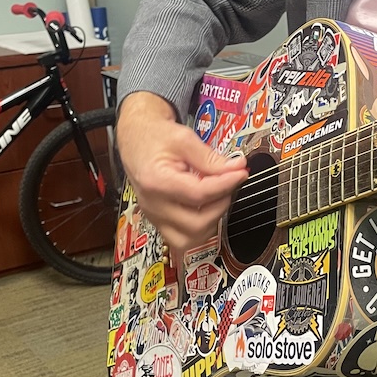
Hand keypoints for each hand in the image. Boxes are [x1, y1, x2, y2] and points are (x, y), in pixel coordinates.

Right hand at [116, 91, 247, 256]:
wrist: (136, 139)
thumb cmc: (155, 137)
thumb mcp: (184, 139)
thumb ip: (210, 158)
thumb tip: (237, 168)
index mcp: (156, 182)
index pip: (199, 194)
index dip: (226, 185)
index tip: (241, 173)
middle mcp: (153, 205)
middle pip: (196, 224)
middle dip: (220, 206)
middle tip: (229, 185)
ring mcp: (154, 217)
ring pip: (190, 239)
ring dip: (211, 221)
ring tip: (217, 196)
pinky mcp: (159, 222)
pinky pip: (182, 239)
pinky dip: (200, 227)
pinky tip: (206, 207)